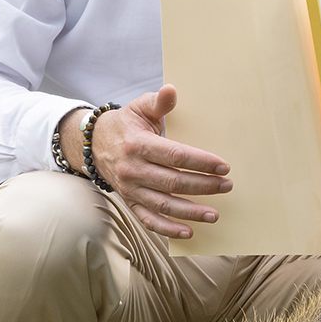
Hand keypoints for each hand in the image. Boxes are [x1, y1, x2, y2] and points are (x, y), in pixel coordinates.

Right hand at [85, 85, 232, 237]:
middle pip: (173, 182)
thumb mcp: (140, 108)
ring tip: (214, 214)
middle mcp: (133, 169)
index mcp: (138, 145)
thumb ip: (158, 102)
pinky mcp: (130, 201)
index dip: (200, 162)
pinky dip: (168, 229)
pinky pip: (148, 220)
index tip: (224, 167)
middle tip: (227, 186)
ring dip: (190, 211)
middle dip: (203, 186)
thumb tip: (171, 89)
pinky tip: (189, 232)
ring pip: (163, 204)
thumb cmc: (126, 125)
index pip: (174, 156)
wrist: (93, 143)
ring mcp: (130, 189)